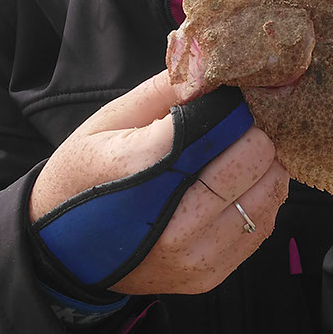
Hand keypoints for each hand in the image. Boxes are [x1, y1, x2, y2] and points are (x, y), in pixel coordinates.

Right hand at [31, 70, 289, 294]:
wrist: (62, 253)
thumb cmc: (84, 177)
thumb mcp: (109, 121)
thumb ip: (165, 88)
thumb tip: (210, 58)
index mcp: (142, 171)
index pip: (220, 124)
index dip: (234, 105)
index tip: (235, 97)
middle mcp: (176, 221)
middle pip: (254, 156)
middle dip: (253, 131)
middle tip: (240, 123)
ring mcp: (195, 255)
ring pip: (270, 191)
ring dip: (264, 165)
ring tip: (239, 152)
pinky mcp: (209, 275)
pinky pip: (264, 225)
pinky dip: (261, 197)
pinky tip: (237, 185)